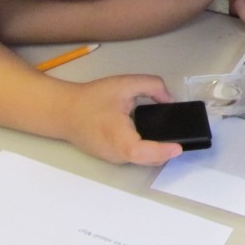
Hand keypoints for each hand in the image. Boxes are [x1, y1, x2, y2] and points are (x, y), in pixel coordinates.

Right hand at [61, 74, 182, 165]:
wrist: (63, 110)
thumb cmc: (92, 98)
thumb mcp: (125, 84)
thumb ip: (152, 86)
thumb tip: (169, 100)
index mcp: (118, 138)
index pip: (143, 152)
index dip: (162, 151)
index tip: (178, 146)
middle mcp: (116, 154)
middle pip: (147, 159)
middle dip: (166, 152)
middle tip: (182, 138)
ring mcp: (112, 158)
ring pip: (141, 160)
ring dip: (157, 152)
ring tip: (170, 136)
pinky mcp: (110, 157)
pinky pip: (133, 157)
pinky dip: (146, 150)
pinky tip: (153, 137)